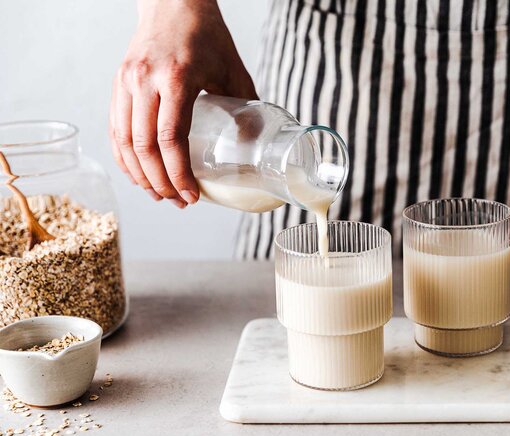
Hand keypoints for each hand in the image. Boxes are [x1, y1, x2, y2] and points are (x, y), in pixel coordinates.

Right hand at [110, 0, 256, 207]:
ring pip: (124, 141)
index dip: (179, 173)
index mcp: (177, 78)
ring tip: (159, 194)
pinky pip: (114, 128)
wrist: (174, 1)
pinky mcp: (117, 82)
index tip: (192, 195)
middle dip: (160, 182)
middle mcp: (145, 80)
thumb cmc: (207, 35)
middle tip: (178, 201)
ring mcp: (126, 81)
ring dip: (140, 175)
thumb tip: (254, 147)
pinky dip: (124, 156)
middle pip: (144, 146)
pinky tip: (138, 173)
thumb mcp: (233, 70)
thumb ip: (245, 108)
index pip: (170, 138)